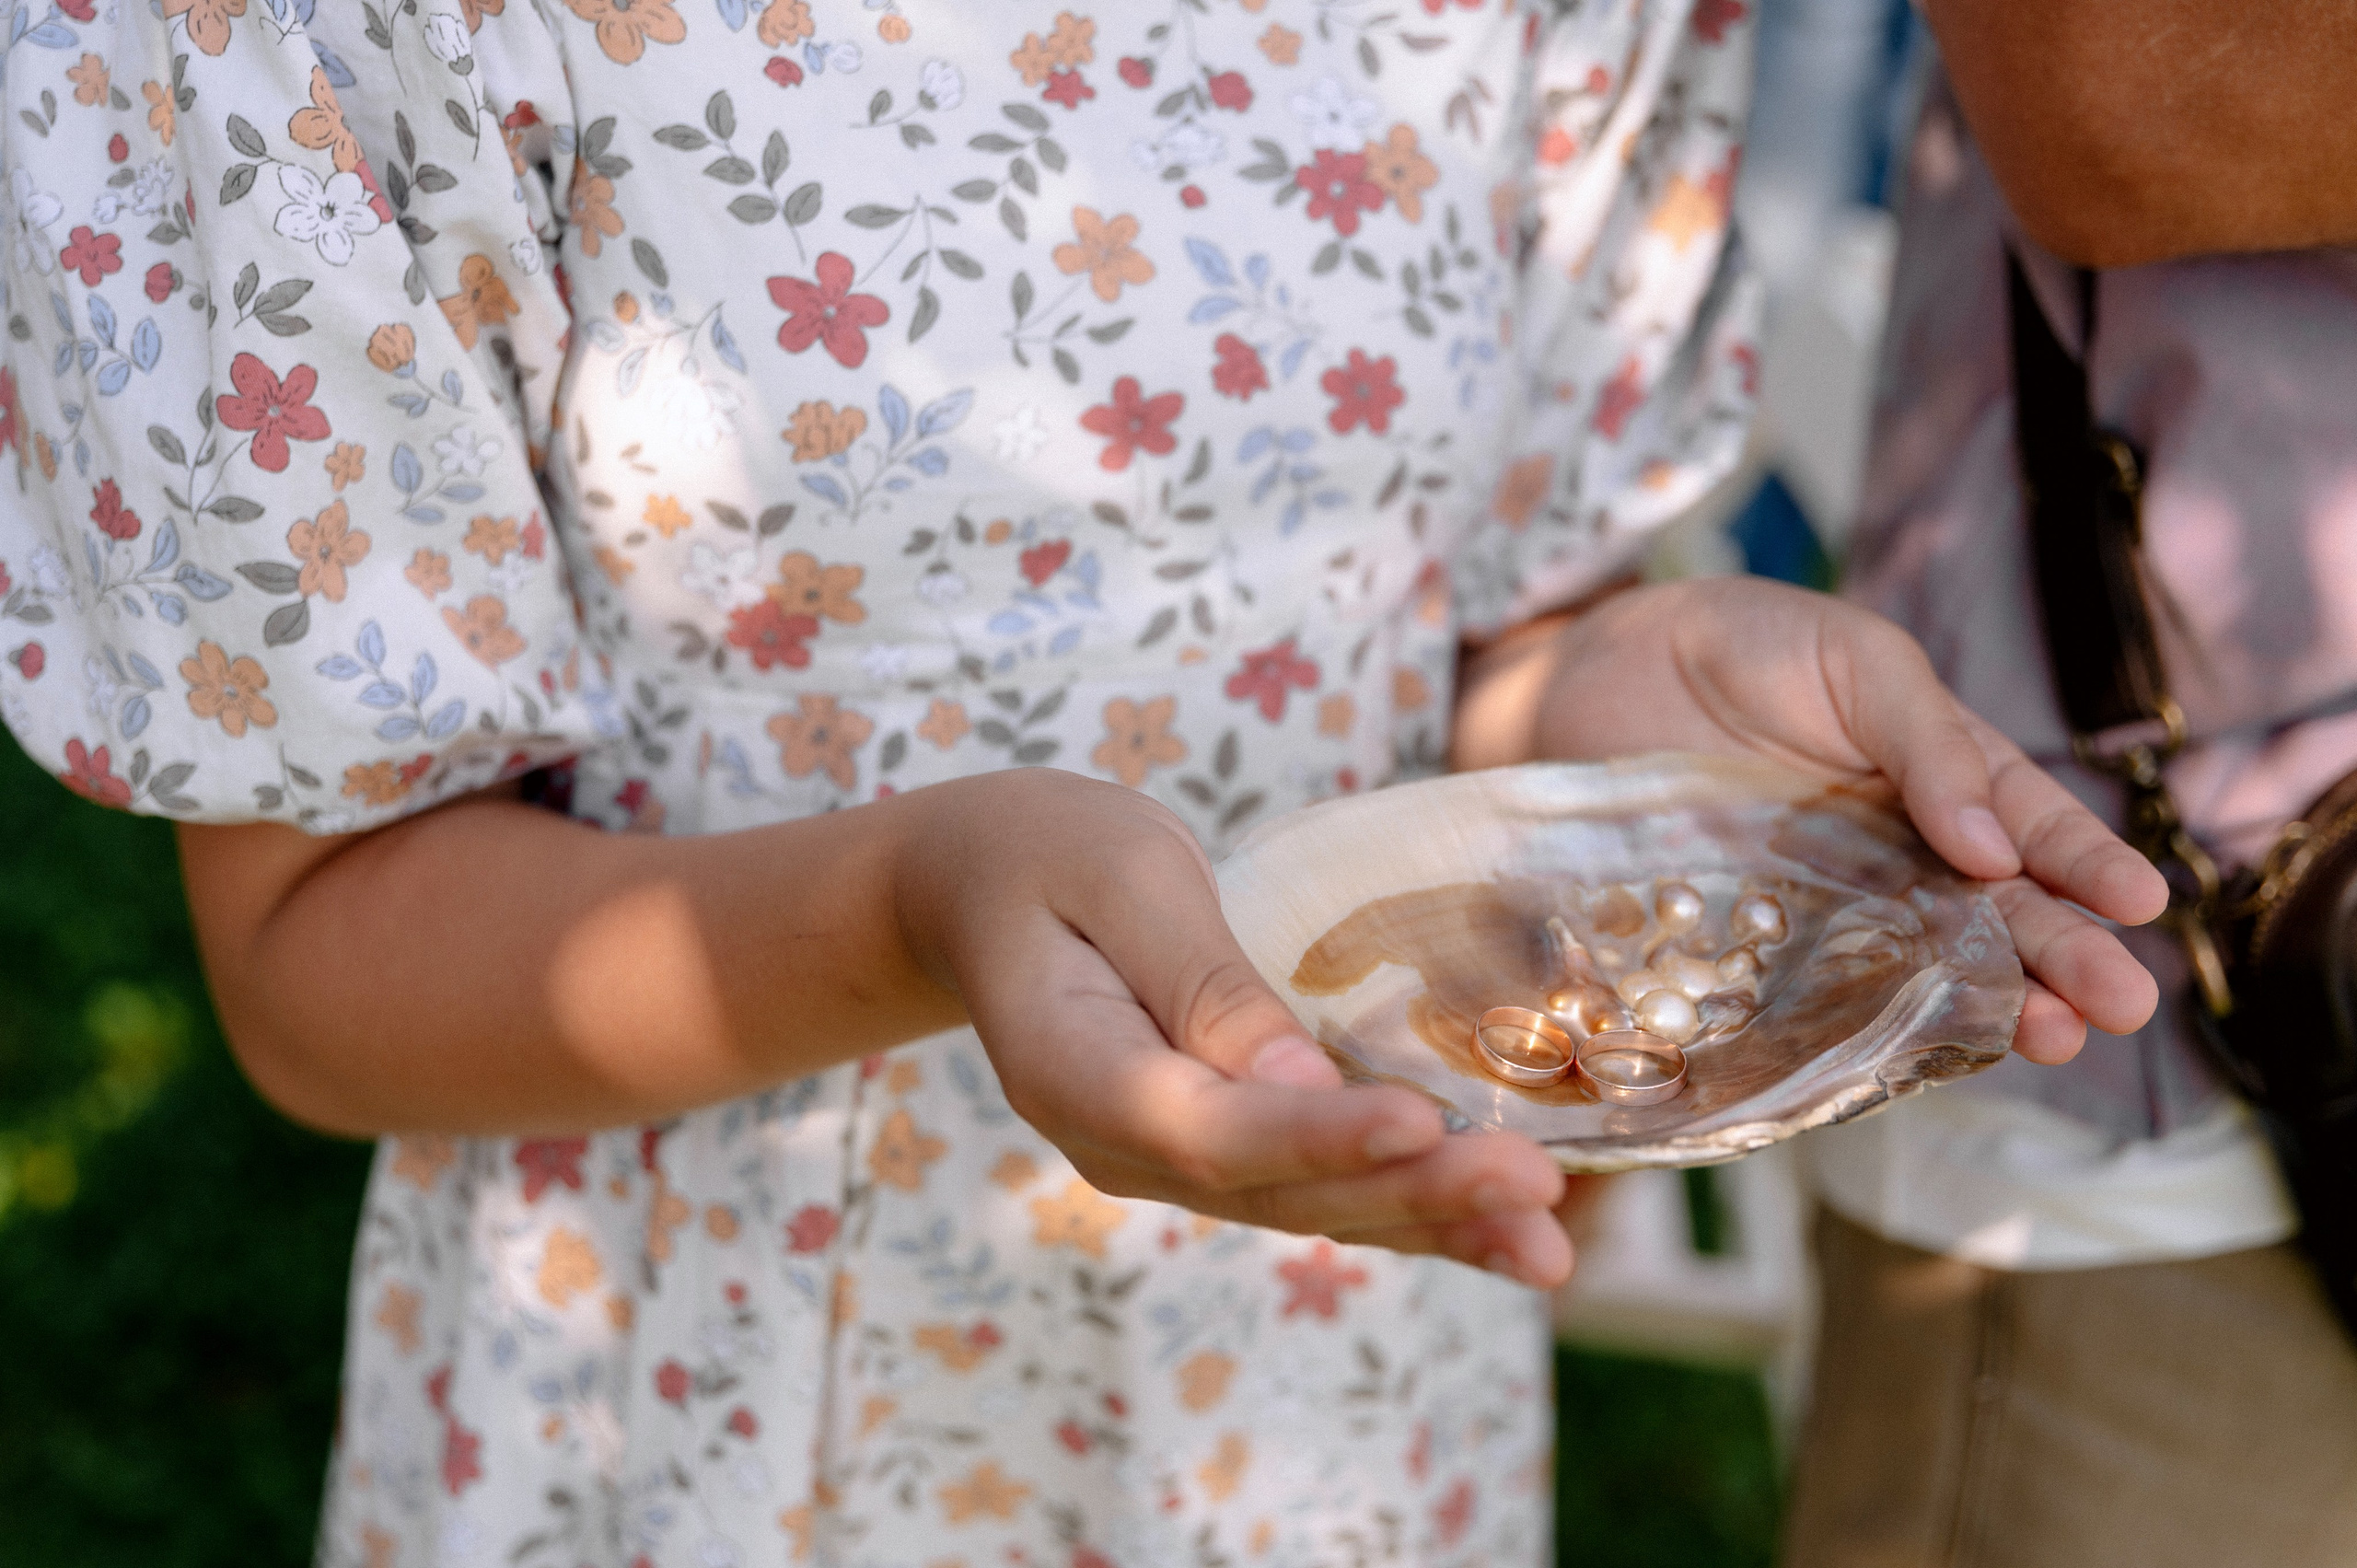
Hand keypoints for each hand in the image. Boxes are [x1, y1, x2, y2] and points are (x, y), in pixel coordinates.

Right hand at [893, 770, 1575, 1286]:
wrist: (986, 892)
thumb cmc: (1053, 854)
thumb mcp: (1123, 875)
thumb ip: (1203, 978)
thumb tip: (1298, 1079)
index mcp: (1074, 1070)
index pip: (1203, 1128)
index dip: (1313, 1136)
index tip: (1418, 1123)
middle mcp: (1120, 1143)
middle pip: (1274, 1189)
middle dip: (1412, 1191)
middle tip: (1536, 1186)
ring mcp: (1168, 1159)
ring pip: (1308, 1208)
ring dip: (1433, 1226)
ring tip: (1547, 1243)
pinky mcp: (1219, 1151)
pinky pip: (1319, 1192)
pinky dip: (1416, 1217)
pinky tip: (1509, 1242)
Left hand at [1493, 577, 2169, 1062]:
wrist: (1589, 677)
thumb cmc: (1739, 646)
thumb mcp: (1853, 660)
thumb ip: (1925, 739)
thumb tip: (1995, 842)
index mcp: (1941, 776)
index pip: (2032, 827)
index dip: (2087, 867)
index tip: (2142, 906)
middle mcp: (1901, 856)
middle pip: (1998, 917)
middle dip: (2065, 957)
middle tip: (2123, 1002)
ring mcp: (1832, 911)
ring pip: (1928, 970)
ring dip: (1994, 1008)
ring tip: (2055, 1038)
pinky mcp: (1757, 952)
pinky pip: (1823, 1001)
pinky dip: (1871, 1031)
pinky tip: (1922, 1056)